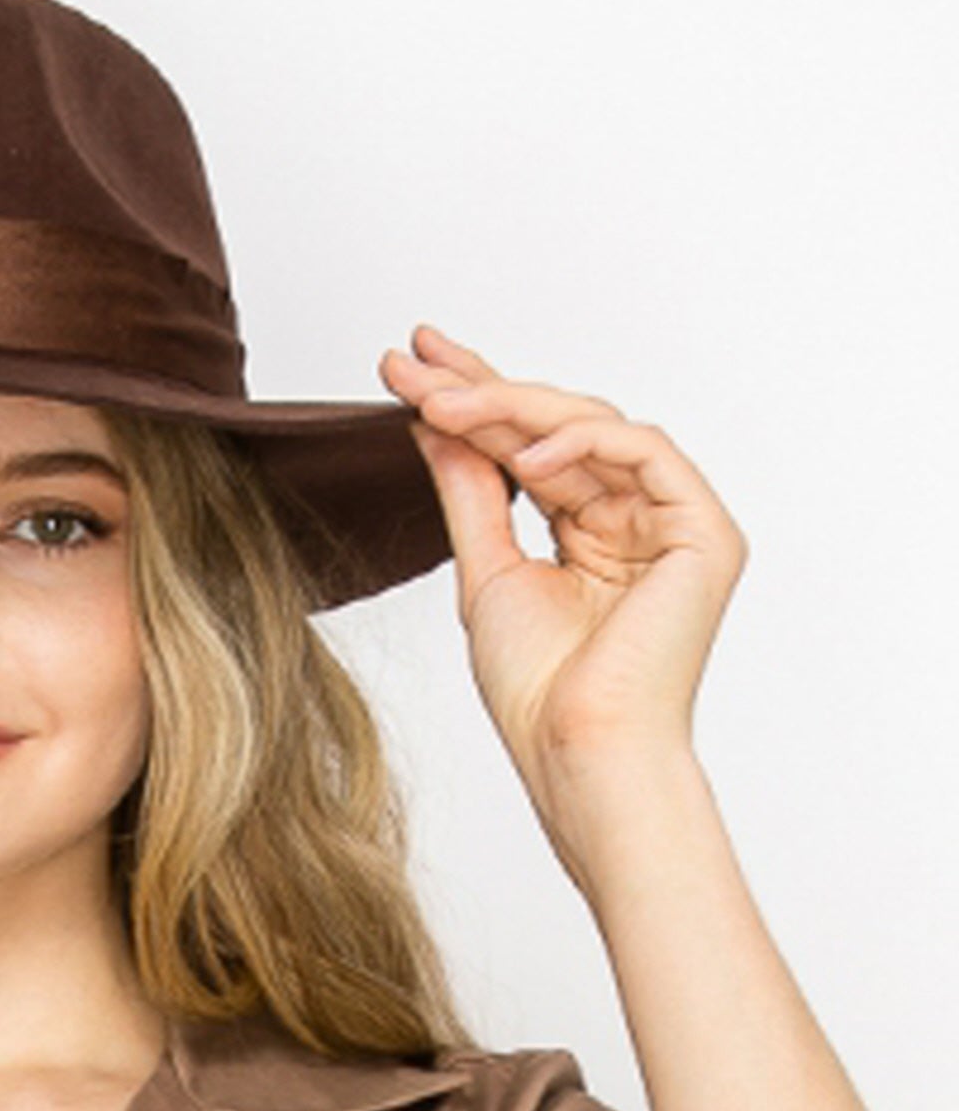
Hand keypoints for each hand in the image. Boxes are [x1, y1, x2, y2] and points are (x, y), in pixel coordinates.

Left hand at [378, 325, 747, 795]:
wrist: (578, 748)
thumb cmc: (537, 689)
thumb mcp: (484, 568)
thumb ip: (469, 489)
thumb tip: (434, 422)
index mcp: (588, 533)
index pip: (527, 446)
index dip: (472, 400)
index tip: (407, 366)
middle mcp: (634, 519)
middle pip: (556, 427)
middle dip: (481, 389)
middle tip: (411, 363)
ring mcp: (672, 523)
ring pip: (594, 426)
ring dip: (512, 408)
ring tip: (442, 406)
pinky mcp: (704, 531)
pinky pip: (644, 450)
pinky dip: (580, 443)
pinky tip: (521, 456)